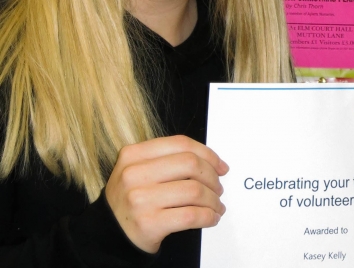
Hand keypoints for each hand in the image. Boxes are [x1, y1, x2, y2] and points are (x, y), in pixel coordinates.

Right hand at [105, 135, 228, 252]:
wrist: (107, 235)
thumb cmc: (133, 200)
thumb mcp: (140, 171)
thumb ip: (169, 160)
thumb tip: (213, 162)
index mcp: (133, 155)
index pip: (180, 144)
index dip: (208, 153)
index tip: (221, 166)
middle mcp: (133, 174)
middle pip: (190, 164)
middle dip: (212, 177)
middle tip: (218, 188)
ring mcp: (139, 199)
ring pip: (194, 191)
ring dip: (213, 200)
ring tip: (216, 205)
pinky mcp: (148, 224)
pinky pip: (191, 215)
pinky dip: (208, 216)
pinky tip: (211, 218)